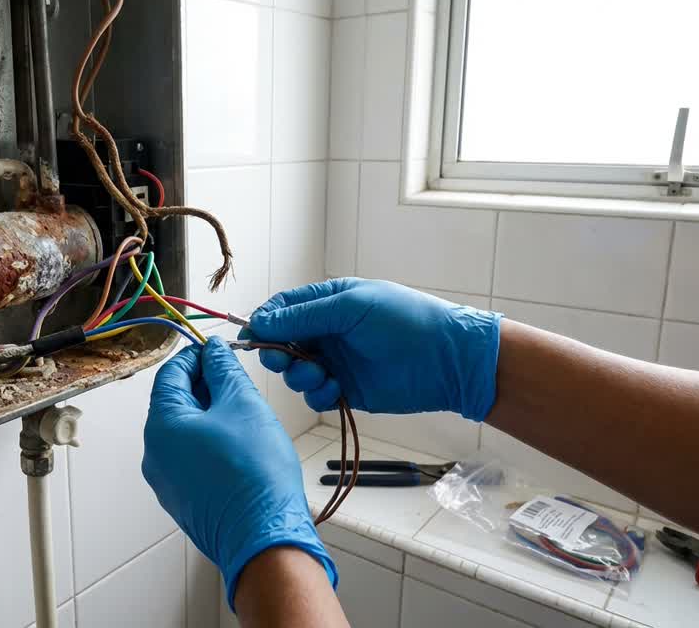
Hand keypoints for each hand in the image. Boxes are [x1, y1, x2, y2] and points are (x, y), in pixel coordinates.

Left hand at [142, 337, 336, 608]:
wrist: (264, 537)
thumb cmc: (255, 474)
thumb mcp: (243, 404)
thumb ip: (224, 370)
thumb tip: (214, 350)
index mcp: (161, 426)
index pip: (171, 373)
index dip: (196, 356)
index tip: (219, 351)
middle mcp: (155, 454)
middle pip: (174, 403)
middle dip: (205, 387)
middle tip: (237, 380)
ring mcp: (166, 481)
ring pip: (183, 433)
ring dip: (210, 416)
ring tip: (244, 415)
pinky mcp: (182, 500)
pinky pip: (190, 460)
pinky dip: (209, 444)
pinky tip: (239, 446)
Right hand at [247, 278, 501, 420]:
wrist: (447, 360)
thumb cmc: (404, 320)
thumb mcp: (350, 307)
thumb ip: (303, 316)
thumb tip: (260, 320)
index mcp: (329, 302)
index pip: (283, 308)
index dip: (264, 321)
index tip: (252, 336)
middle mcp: (329, 332)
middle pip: (282, 342)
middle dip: (276, 352)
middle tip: (278, 360)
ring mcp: (337, 361)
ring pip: (295, 372)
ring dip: (299, 375)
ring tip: (320, 374)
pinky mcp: (346, 390)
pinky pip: (315, 395)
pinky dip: (318, 394)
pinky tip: (335, 388)